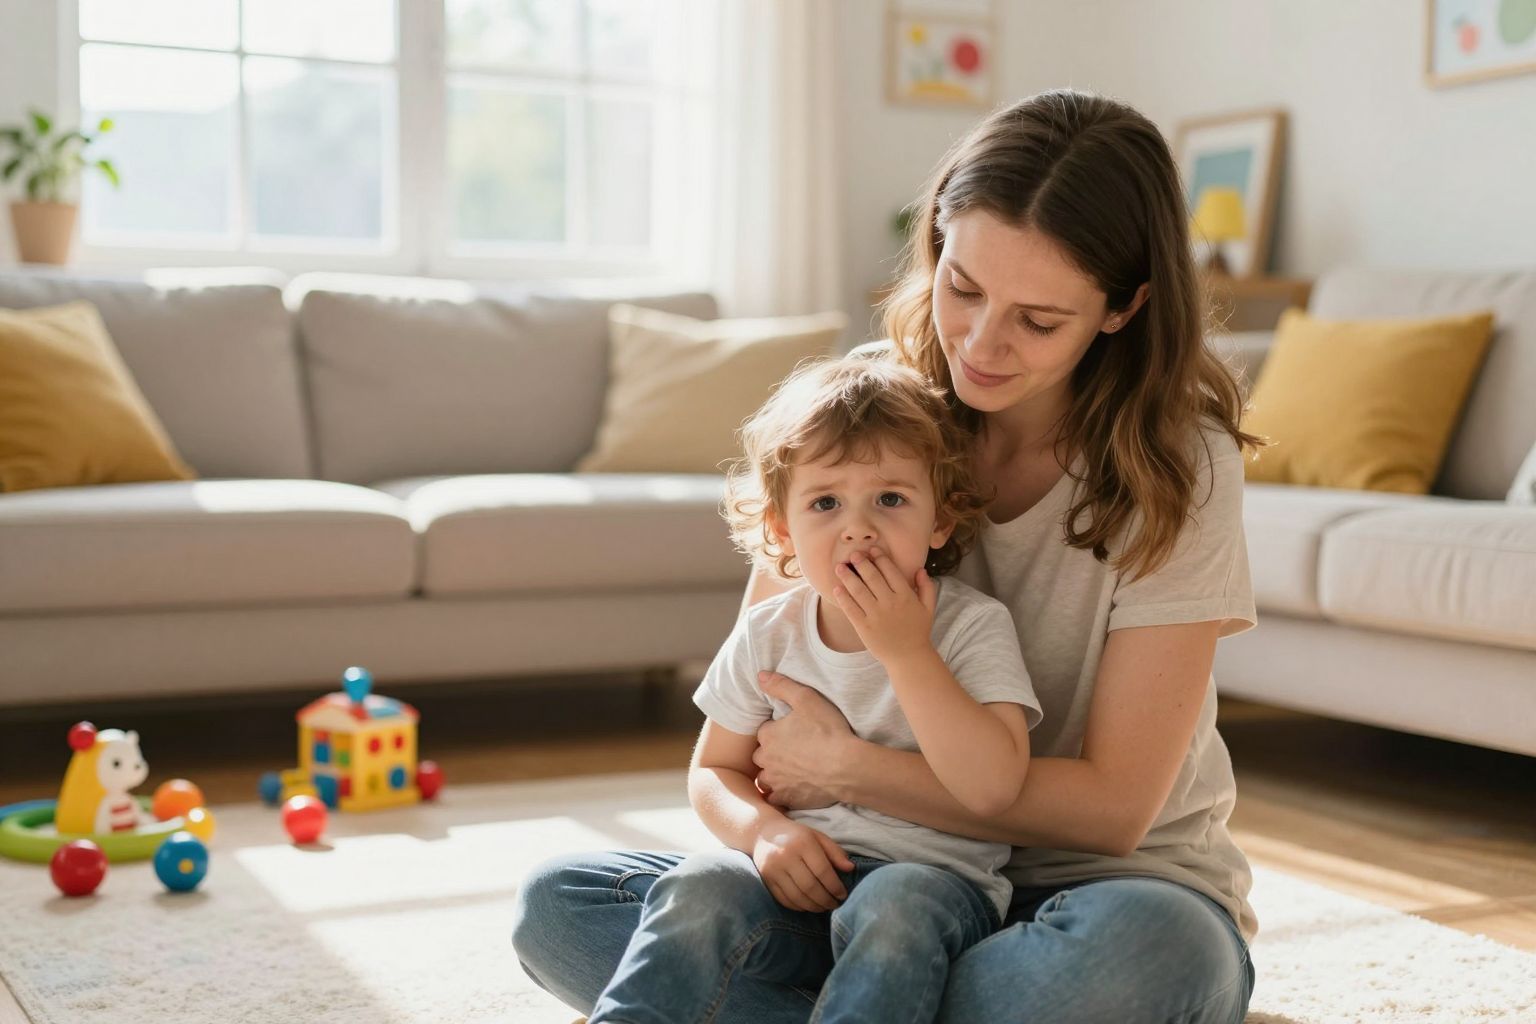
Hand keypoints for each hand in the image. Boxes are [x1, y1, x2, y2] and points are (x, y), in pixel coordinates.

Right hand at [751, 818, 854, 911]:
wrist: (763, 833)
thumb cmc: (797, 836)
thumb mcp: (818, 837)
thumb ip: (835, 852)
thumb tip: (850, 869)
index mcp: (802, 843)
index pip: (822, 871)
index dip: (835, 886)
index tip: (843, 895)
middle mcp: (785, 856)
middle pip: (810, 887)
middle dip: (825, 900)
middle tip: (835, 904)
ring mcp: (773, 869)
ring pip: (797, 897)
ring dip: (814, 906)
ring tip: (824, 907)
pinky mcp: (766, 880)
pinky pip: (785, 900)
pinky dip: (799, 907)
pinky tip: (808, 906)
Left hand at [754, 671, 852, 810]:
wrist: (846, 766)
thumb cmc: (828, 731)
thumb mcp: (806, 699)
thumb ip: (781, 686)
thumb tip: (759, 676)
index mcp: (768, 735)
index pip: (764, 732)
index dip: (777, 731)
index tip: (792, 732)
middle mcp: (766, 759)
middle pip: (761, 755)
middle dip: (772, 753)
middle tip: (793, 751)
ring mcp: (776, 781)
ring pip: (765, 778)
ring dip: (773, 775)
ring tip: (792, 771)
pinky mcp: (787, 798)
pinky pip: (775, 799)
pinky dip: (781, 794)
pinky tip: (793, 789)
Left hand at [831, 546, 936, 664]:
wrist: (909, 658)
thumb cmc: (918, 631)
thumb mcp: (928, 608)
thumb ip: (927, 587)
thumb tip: (920, 569)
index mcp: (906, 596)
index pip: (890, 571)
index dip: (880, 558)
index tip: (871, 550)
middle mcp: (890, 603)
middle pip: (872, 577)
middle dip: (861, 563)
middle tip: (853, 554)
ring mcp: (876, 616)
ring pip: (859, 591)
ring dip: (847, 577)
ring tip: (839, 567)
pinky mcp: (864, 628)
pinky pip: (851, 609)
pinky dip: (843, 598)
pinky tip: (837, 588)